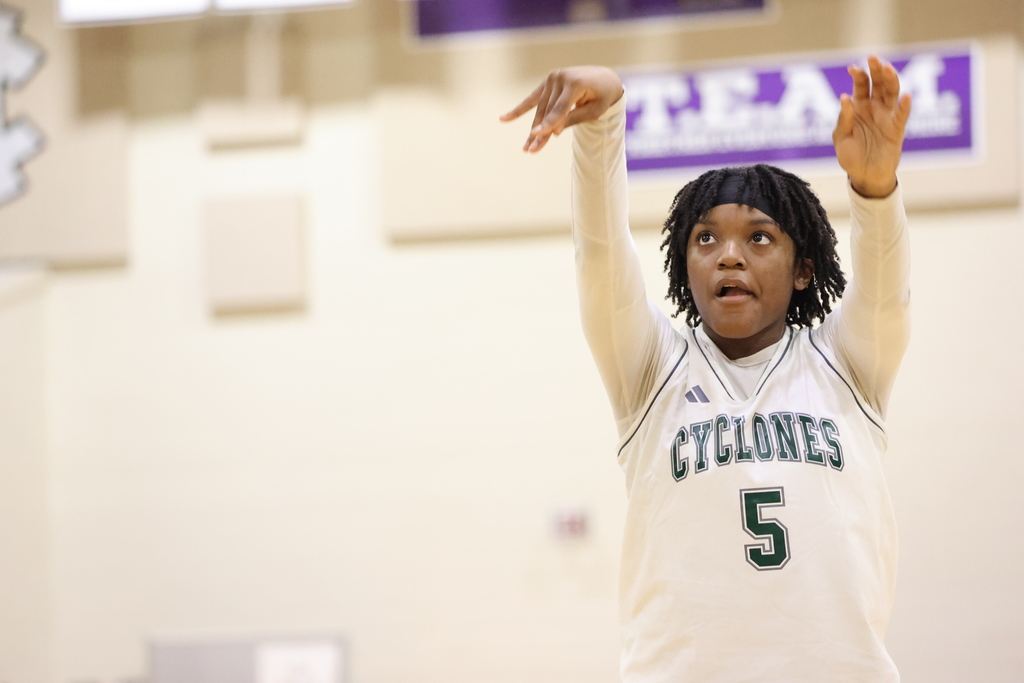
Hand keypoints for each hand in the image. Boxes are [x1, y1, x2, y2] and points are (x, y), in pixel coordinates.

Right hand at [500, 66, 623, 152]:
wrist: (603, 78)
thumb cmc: (602, 96)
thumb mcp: (594, 110)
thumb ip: (574, 119)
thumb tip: (553, 132)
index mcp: (575, 82)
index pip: (560, 108)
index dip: (549, 124)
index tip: (537, 136)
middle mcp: (560, 77)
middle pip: (548, 111)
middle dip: (540, 133)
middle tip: (532, 151)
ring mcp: (551, 79)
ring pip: (540, 110)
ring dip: (534, 130)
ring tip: (526, 148)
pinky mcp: (546, 83)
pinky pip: (531, 99)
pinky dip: (519, 110)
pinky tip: (503, 119)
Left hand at [833, 55, 912, 197]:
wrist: (864, 176)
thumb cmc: (851, 156)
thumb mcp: (841, 137)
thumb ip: (844, 119)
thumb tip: (845, 97)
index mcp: (859, 107)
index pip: (861, 85)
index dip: (858, 75)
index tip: (852, 68)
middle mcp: (875, 108)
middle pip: (878, 84)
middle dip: (876, 70)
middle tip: (873, 58)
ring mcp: (887, 117)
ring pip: (892, 93)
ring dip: (891, 80)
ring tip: (887, 69)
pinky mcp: (897, 129)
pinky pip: (902, 115)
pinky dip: (904, 106)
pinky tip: (905, 96)